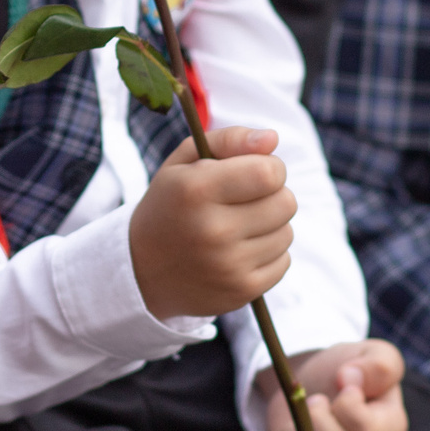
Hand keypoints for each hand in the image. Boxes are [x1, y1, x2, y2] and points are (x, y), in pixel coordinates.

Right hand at [129, 125, 293, 321]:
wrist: (142, 271)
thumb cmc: (171, 205)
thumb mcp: (184, 162)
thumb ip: (229, 140)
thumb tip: (272, 139)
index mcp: (197, 190)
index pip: (269, 173)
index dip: (270, 167)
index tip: (254, 172)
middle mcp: (213, 230)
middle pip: (286, 203)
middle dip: (273, 195)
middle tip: (245, 201)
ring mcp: (228, 266)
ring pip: (286, 233)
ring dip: (270, 226)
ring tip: (238, 227)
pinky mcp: (241, 291)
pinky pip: (283, 261)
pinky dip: (269, 254)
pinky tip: (240, 252)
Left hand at [256, 338, 408, 430]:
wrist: (314, 385)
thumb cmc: (348, 370)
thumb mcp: (371, 354)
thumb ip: (379, 363)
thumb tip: (350, 378)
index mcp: (391, 430)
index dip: (345, 406)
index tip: (341, 384)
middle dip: (316, 420)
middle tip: (314, 400)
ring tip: (300, 417)